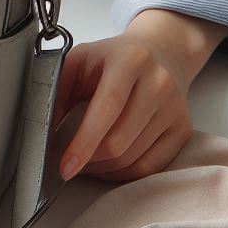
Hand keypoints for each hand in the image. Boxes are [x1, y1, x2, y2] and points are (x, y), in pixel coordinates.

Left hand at [54, 8, 227, 182]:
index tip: (65, 165)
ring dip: (102, 168)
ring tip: (84, 161)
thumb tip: (44, 131)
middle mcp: (158, 83)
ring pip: (134, 158)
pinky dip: (123, 174)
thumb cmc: (110, 58)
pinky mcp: (183, 129)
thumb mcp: (78, 60)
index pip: (107, 108)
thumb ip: (58, 89)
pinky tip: (106, 166)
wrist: (160, 52)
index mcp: (129, 60)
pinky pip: (151, 167)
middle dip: (88, 160)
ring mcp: (175, 109)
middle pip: (120, 141)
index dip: (84, 141)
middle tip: (68, 162)